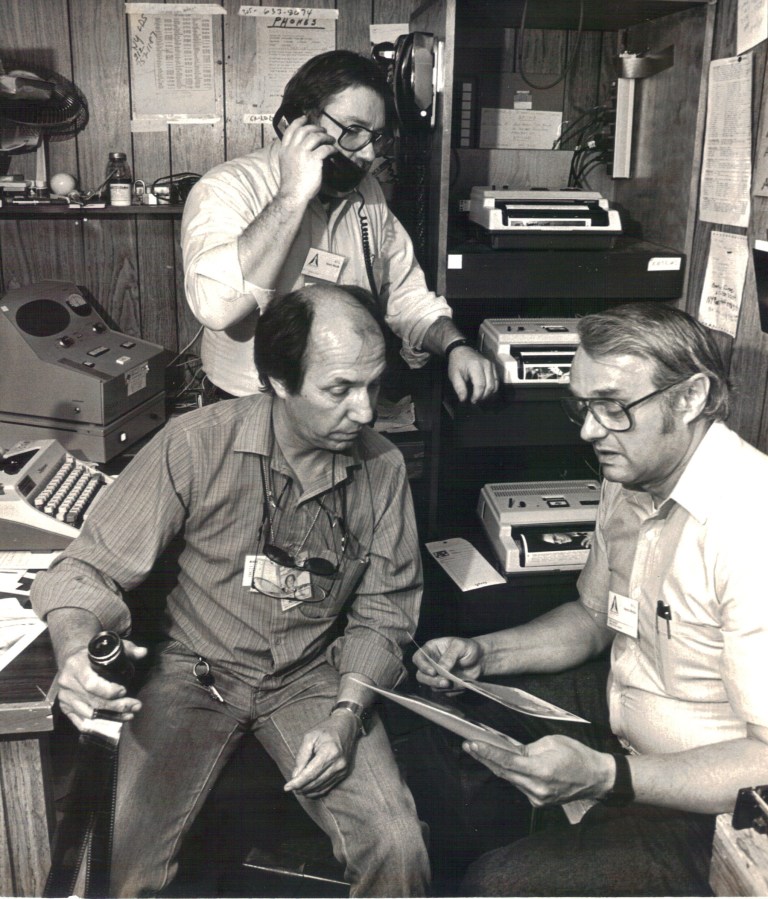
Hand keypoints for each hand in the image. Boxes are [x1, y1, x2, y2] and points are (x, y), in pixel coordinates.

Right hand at [56, 640, 145, 731]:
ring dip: (111, 717)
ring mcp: (65, 697)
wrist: (72, 658)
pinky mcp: (65, 708)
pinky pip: (81, 722)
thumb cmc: (94, 654)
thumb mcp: (109, 647)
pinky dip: (99, 725)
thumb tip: (143, 652)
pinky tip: (114, 722)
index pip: (91, 683)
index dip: (108, 690)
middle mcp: (67, 682)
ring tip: (130, 714)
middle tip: (135, 706)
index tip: (124, 690)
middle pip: (93, 700)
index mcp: (76, 665)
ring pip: (89, 713)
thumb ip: (128, 649)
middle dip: (116, 706)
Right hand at [276, 114, 337, 206]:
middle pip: (304, 130)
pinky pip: (325, 148)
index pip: (291, 130)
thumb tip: (302, 148)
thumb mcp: (286, 165)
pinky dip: (331, 148)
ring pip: (315, 136)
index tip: (305, 117)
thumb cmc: (291, 184)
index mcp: (284, 150)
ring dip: (325, 136)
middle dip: (315, 128)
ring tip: (330, 139)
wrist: (293, 195)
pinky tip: (334, 150)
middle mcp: (293, 149)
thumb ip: (291, 154)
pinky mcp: (313, 160)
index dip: (299, 121)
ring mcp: (302, 153)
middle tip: (323, 130)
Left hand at [283, 713, 358, 798]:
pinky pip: (327, 787)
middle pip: (315, 782)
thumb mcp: (309, 737)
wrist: (346, 726)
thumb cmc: (326, 730)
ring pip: (321, 787)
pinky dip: (316, 791)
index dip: (298, 782)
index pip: (311, 773)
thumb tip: (295, 776)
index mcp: (330, 752)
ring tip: (297, 789)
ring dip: (307, 790)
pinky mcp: (343, 774)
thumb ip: (302, 756)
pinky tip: (307, 790)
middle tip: (290, 787)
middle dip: (301, 787)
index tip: (287, 787)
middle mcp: (338, 764)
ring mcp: (342, 770)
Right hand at [413, 636, 482, 690]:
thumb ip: (449, 656)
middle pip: (421, 676)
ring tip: (454, 683)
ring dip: (442, 687)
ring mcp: (437, 676)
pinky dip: (452, 691)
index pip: (418, 658)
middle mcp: (431, 664)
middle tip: (445, 682)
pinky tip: (462, 684)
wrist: (480, 660)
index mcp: (431, 650)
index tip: (433, 672)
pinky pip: (444, 692)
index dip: (422, 666)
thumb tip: (441, 669)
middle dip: (431, 681)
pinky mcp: (445, 686)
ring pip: (431, 686)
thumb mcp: (460, 646)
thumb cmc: (468, 648)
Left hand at [448, 346, 498, 402]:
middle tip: (475, 401)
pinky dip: (492, 389)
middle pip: (490, 386)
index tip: (472, 401)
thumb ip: (459, 387)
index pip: (480, 385)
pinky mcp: (493, 367)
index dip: (477, 396)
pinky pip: (497, 381)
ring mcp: (491, 366)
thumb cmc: (457, 362)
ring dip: (489, 394)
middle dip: (483, 396)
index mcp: (475, 366)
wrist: (462, 351)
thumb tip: (463, 399)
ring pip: (495, 385)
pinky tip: (485, 392)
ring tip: (480, 397)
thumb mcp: (454, 375)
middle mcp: (486, 365)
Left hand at [464, 734, 614, 806]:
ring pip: (509, 780)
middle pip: (503, 772)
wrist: (596, 778)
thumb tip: (511, 751)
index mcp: (541, 770)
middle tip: (468, 746)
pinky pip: (519, 785)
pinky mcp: (539, 802)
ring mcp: (538, 798)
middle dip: (485, 758)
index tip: (472, 744)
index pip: (507, 762)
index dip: (488, 753)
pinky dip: (510, 774)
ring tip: (480, 751)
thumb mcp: (552, 742)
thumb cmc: (577, 755)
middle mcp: (537, 788)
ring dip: (495, 765)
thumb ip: (528, 749)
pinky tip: (501, 763)